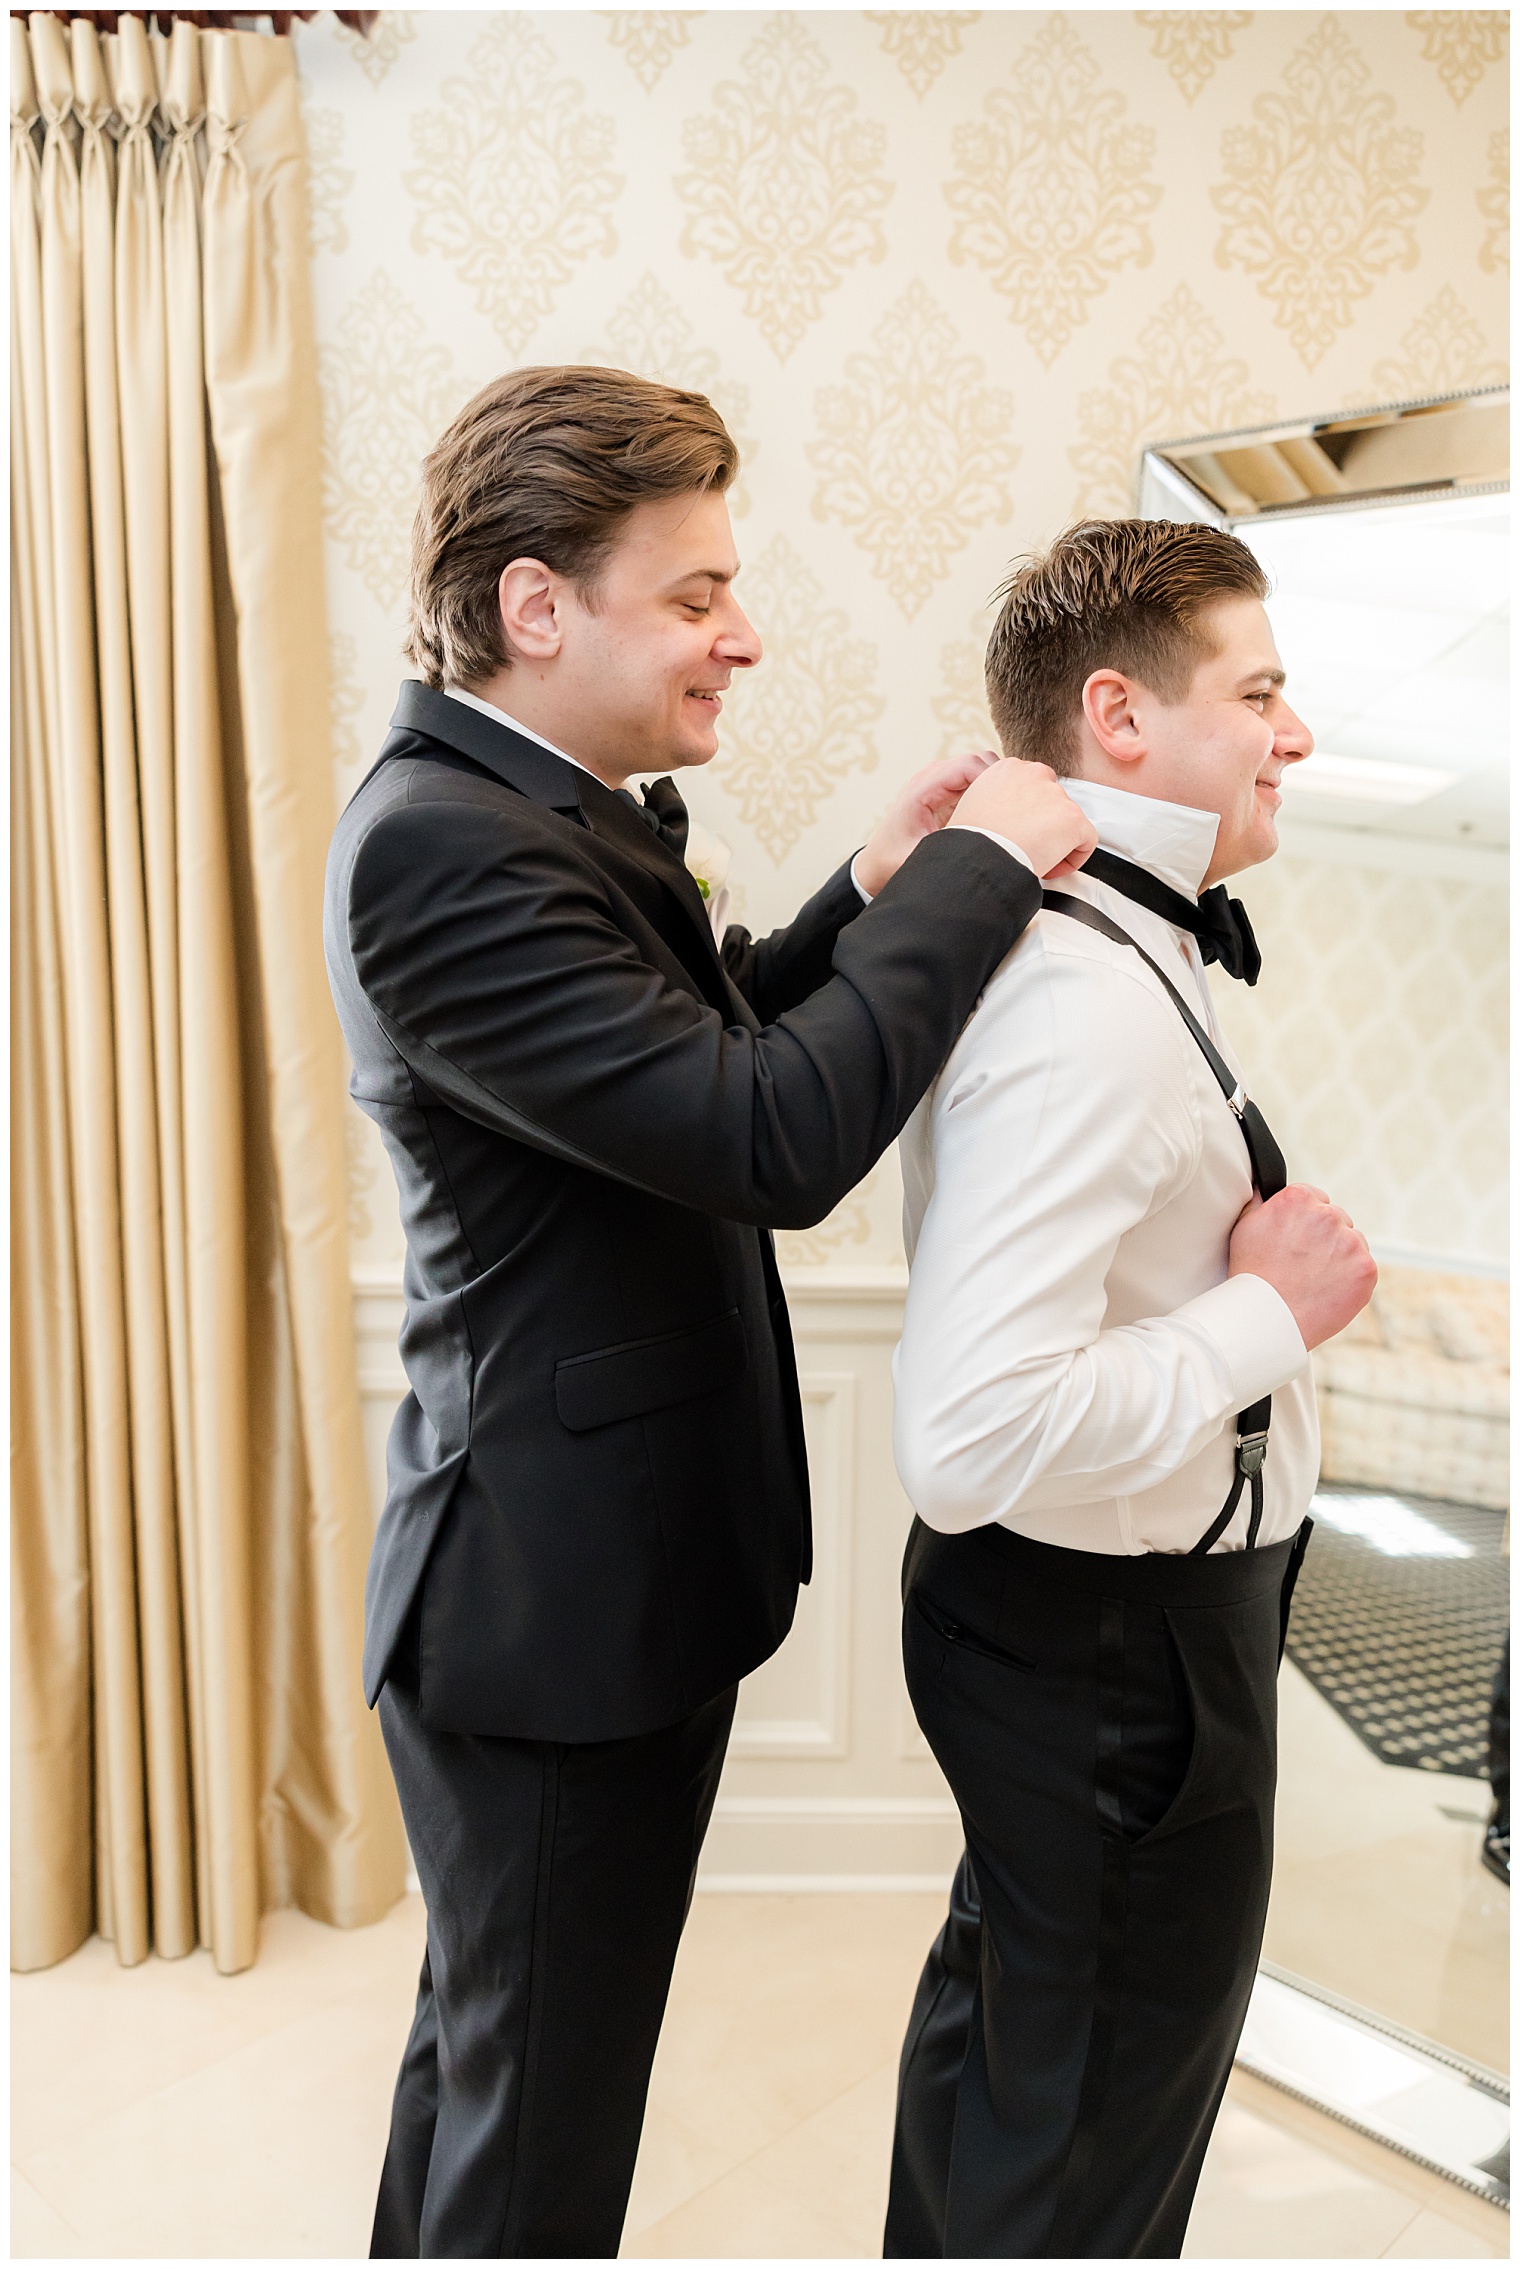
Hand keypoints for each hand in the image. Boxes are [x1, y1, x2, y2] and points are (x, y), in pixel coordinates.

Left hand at [853, 749, 1002, 897]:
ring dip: (998, 786)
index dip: (995, 778)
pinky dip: (991, 793)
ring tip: (1010, 812)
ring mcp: (940, 783)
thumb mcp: (923, 858)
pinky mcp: (947, 792)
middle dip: (1001, 780)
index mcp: (923, 788)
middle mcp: (932, 778)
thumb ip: (951, 848)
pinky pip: (977, 782)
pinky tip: (999, 815)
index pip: (969, 765)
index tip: (1013, 801)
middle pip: (980, 761)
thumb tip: (988, 846)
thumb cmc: (893, 861)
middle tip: (1018, 807)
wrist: (875, 863)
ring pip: (982, 769)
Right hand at [947, 757, 1097, 880]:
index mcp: (1008, 768)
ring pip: (1069, 822)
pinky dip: (1072, 859)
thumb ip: (997, 800)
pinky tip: (1049, 868)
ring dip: (1056, 842)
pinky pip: (1086, 842)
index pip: (1033, 786)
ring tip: (1035, 859)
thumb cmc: (970, 842)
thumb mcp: (974, 806)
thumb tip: (1010, 815)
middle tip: (1028, 847)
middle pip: (1054, 801)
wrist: (977, 859)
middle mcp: (1034, 773)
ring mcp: (1056, 795)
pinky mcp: (1072, 818)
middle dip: (1045, 826)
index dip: (1029, 814)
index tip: (1017, 833)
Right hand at [1228, 1185, 1377, 1350]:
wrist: (1267, 1317)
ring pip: (1352, 1243)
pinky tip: (1327, 1289)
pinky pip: (1363, 1268)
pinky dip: (1350, 1279)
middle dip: (1324, 1237)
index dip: (1305, 1221)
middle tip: (1303, 1263)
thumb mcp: (1245, 1226)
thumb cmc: (1252, 1276)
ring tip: (1313, 1279)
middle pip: (1336, 1219)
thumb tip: (1267, 1190)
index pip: (1315, 1198)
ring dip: (1340, 1256)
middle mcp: (1328, 1215)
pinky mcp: (1366, 1268)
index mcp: (1298, 1199)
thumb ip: (1263, 1203)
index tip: (1297, 1238)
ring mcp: (1351, 1242)